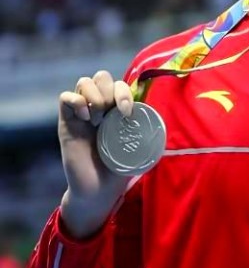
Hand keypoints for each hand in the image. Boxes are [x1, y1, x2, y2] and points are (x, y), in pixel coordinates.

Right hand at [58, 70, 133, 237]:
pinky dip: (76, 102)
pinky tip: (85, 119)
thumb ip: (146, 133)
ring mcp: (81, 113)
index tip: (128, 112)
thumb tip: (163, 125)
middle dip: (109, 90)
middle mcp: (99, 107)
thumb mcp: (137, 147)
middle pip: (101, 76)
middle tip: (110, 114)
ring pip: (84, 82)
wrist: (97, 190)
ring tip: (97, 120)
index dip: (123, 92)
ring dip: (94, 96)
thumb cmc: (119, 169)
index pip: (118, 84)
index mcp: (116, 110)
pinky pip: (65, 97)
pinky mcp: (66, 122)